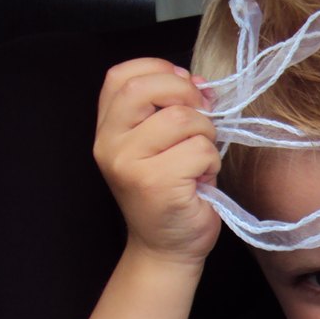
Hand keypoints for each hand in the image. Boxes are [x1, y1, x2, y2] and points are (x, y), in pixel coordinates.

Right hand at [94, 59, 220, 264]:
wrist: (167, 248)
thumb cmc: (171, 194)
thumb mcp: (162, 145)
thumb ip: (171, 109)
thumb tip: (200, 83)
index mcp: (108, 130)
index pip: (121, 76)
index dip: (159, 70)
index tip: (185, 87)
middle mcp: (111, 145)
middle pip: (148, 89)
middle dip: (187, 95)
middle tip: (202, 118)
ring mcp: (130, 164)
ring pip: (182, 119)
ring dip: (205, 135)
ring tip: (200, 159)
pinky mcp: (156, 183)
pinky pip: (200, 150)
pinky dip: (211, 162)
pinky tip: (201, 180)